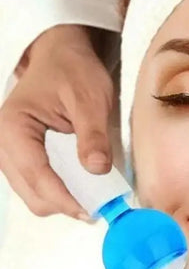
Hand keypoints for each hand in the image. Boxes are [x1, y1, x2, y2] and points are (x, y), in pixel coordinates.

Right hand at [0, 25, 113, 219]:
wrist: (63, 56)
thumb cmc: (74, 71)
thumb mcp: (90, 98)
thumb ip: (93, 135)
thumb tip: (97, 170)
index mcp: (13, 128)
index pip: (36, 175)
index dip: (64, 198)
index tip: (91, 212)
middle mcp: (3, 144)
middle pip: (30, 191)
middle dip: (63, 203)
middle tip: (99, 207)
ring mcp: (9, 151)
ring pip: (31, 192)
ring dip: (61, 200)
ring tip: (94, 198)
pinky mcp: (22, 155)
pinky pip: (36, 183)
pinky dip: (59, 190)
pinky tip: (82, 186)